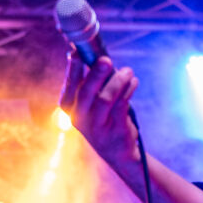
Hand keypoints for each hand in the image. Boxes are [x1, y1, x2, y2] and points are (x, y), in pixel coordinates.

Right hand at [58, 50, 139, 165]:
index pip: (70, 83)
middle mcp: (79, 116)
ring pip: (105, 99)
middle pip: (86, 92)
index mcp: (69, 105)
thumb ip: (93, 82)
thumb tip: (99, 56)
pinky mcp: (114, 129)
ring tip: (128, 72)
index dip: (74, 67)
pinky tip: (133, 82)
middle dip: (96, 74)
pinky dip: (128, 91)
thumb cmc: (104, 119)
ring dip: (118, 81)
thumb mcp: (92, 102)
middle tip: (106, 60)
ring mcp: (96, 125)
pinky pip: (121, 106)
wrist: (117, 152)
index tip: (79, 50)